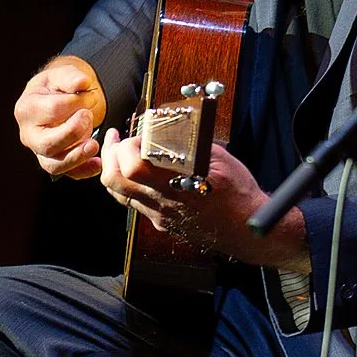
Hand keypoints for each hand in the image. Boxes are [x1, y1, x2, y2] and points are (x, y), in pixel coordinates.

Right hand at [16, 56, 104, 178]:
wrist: (59, 98)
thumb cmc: (58, 86)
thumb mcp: (62, 73)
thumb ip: (71, 77)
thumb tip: (83, 83)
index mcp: (27, 109)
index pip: (51, 110)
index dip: (75, 103)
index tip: (89, 95)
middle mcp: (29, 134)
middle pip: (47, 144)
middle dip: (72, 133)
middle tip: (89, 117)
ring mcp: (40, 151)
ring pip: (54, 164)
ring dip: (77, 157)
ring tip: (94, 145)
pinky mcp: (56, 161)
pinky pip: (68, 173)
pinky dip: (83, 171)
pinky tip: (98, 163)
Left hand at [99, 131, 306, 267]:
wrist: (246, 230)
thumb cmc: (239, 196)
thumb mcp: (221, 160)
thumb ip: (192, 144)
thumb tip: (171, 125)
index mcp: (176, 186)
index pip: (132, 167)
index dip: (128, 146)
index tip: (139, 135)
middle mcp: (162, 204)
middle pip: (114, 181)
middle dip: (109, 155)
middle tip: (115, 138)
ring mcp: (159, 215)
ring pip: (119, 193)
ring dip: (114, 169)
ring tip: (118, 151)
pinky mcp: (161, 221)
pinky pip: (133, 202)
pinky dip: (127, 182)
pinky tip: (136, 171)